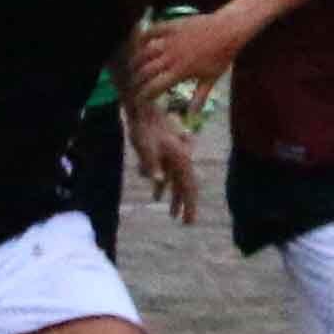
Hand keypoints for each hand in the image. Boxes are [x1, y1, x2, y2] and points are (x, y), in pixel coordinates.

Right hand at [122, 10, 238, 106]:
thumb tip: (193, 115)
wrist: (228, 30)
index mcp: (181, 72)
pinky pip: (153, 31)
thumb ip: (200, 97)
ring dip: (137, 60)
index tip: (140, 99)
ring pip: (146, 51)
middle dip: (137, 80)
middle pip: (146, 70)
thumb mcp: (211, 79)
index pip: (155, 86)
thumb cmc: (221, 56)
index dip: (144, 94)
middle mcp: (172, 56)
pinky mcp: (173, 26)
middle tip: (133, 84)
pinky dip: (144, 36)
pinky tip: (140, 43)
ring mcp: (171, 40)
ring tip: (133, 67)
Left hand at [131, 97, 202, 224]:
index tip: (190, 222)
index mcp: (181, 159)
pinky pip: (166, 173)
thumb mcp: (145, 147)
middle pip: (185, 186)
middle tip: (186, 223)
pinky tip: (156, 194)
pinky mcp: (165, 154)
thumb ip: (151, 164)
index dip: (190, 206)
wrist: (143, 109)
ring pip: (176, 181)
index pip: (189, 187)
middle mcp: (181, 159)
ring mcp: (174, 157)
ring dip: (173, 197)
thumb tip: (158, 180)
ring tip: (172, 214)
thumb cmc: (144, 128)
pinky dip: (163, 184)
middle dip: (185, 205)